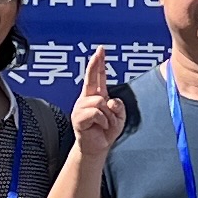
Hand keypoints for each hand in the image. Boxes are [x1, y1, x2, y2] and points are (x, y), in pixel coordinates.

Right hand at [69, 50, 129, 165]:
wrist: (97, 148)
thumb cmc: (106, 131)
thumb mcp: (119, 117)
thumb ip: (118, 107)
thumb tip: (110, 100)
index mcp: (96, 96)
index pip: (97, 76)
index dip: (98, 63)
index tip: (101, 50)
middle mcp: (86, 99)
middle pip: (91, 78)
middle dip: (95, 64)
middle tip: (100, 51)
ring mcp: (81, 107)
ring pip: (100, 101)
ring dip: (109, 115)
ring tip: (106, 124)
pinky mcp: (78, 117)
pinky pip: (96, 113)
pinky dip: (104, 121)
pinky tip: (101, 126)